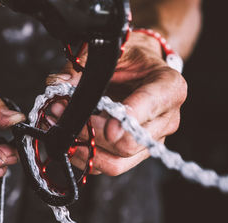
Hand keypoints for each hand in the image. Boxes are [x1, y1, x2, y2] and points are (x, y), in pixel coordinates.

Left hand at [47, 31, 186, 175]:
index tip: (108, 126)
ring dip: (83, 147)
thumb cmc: (133, 57)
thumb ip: (85, 64)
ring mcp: (151, 141)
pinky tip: (69, 137)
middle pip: (129, 143)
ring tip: (59, 123)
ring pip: (117, 162)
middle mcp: (166, 120)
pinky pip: (106, 166)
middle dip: (90, 131)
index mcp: (169, 88)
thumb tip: (58, 83)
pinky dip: (83, 155)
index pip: (151, 106)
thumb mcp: (112, 50)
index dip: (128, 118)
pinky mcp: (135, 154)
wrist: (142, 68)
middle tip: (62, 110)